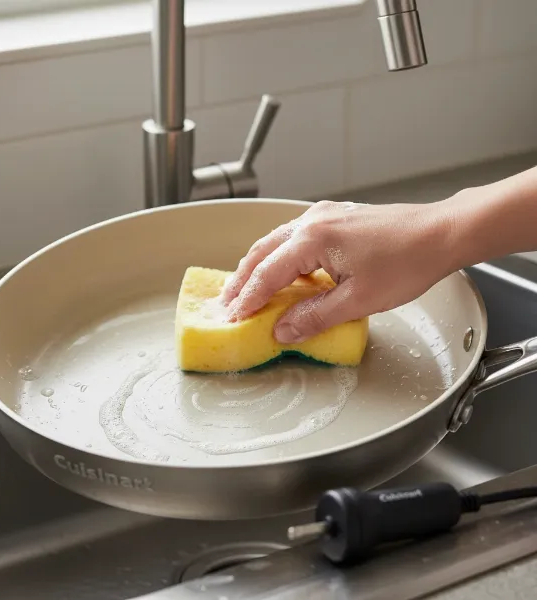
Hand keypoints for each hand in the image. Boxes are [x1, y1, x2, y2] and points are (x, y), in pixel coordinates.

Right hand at [221, 200, 456, 342]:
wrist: (441, 233)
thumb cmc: (408, 262)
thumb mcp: (359, 300)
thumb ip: (315, 316)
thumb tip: (284, 330)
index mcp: (314, 238)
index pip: (267, 273)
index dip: (249, 299)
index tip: (234, 317)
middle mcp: (312, 221)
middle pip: (262, 252)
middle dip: (242, 280)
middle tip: (228, 304)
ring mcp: (324, 216)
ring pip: (276, 242)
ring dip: (259, 267)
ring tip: (246, 291)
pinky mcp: (335, 218)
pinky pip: (295, 238)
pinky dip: (280, 258)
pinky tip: (283, 274)